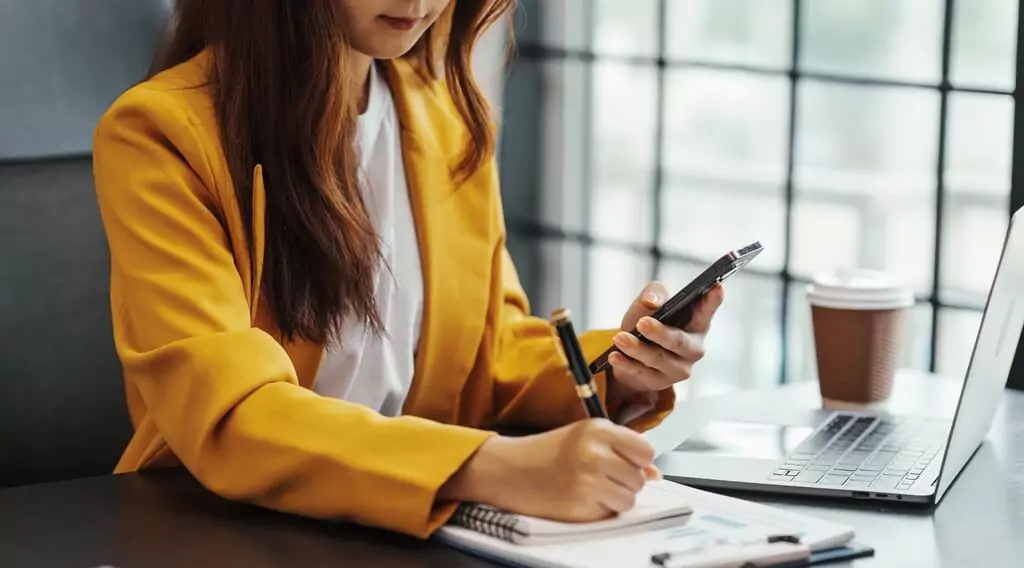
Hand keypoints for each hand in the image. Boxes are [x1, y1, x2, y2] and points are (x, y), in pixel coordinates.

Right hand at [439, 419, 659, 521]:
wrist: (509, 470)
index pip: (645, 451)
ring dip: (615, 499)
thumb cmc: (546, 452)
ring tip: (591, 489)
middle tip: (600, 476)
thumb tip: (655, 473)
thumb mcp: (584, 437)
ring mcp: (589, 481)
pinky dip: (599, 510)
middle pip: (639, 478)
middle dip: (625, 481)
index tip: (625, 462)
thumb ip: (620, 449)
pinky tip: (580, 498)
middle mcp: (596, 453)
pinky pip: (609, 513)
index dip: (639, 461)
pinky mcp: (581, 506)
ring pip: (629, 499)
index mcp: (598, 429)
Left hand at [608, 282, 723, 397]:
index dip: (712, 300)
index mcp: (696, 325)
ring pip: (658, 359)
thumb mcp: (647, 305)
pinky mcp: (662, 383)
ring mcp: (679, 368)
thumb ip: (653, 294)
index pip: (706, 311)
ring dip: (637, 348)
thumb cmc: (646, 325)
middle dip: (660, 333)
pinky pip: (643, 374)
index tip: (716, 286)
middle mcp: (693, 348)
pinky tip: (615, 356)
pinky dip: (627, 364)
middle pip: (678, 341)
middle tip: (642, 323)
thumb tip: (652, 302)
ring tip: (620, 337)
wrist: (629, 356)